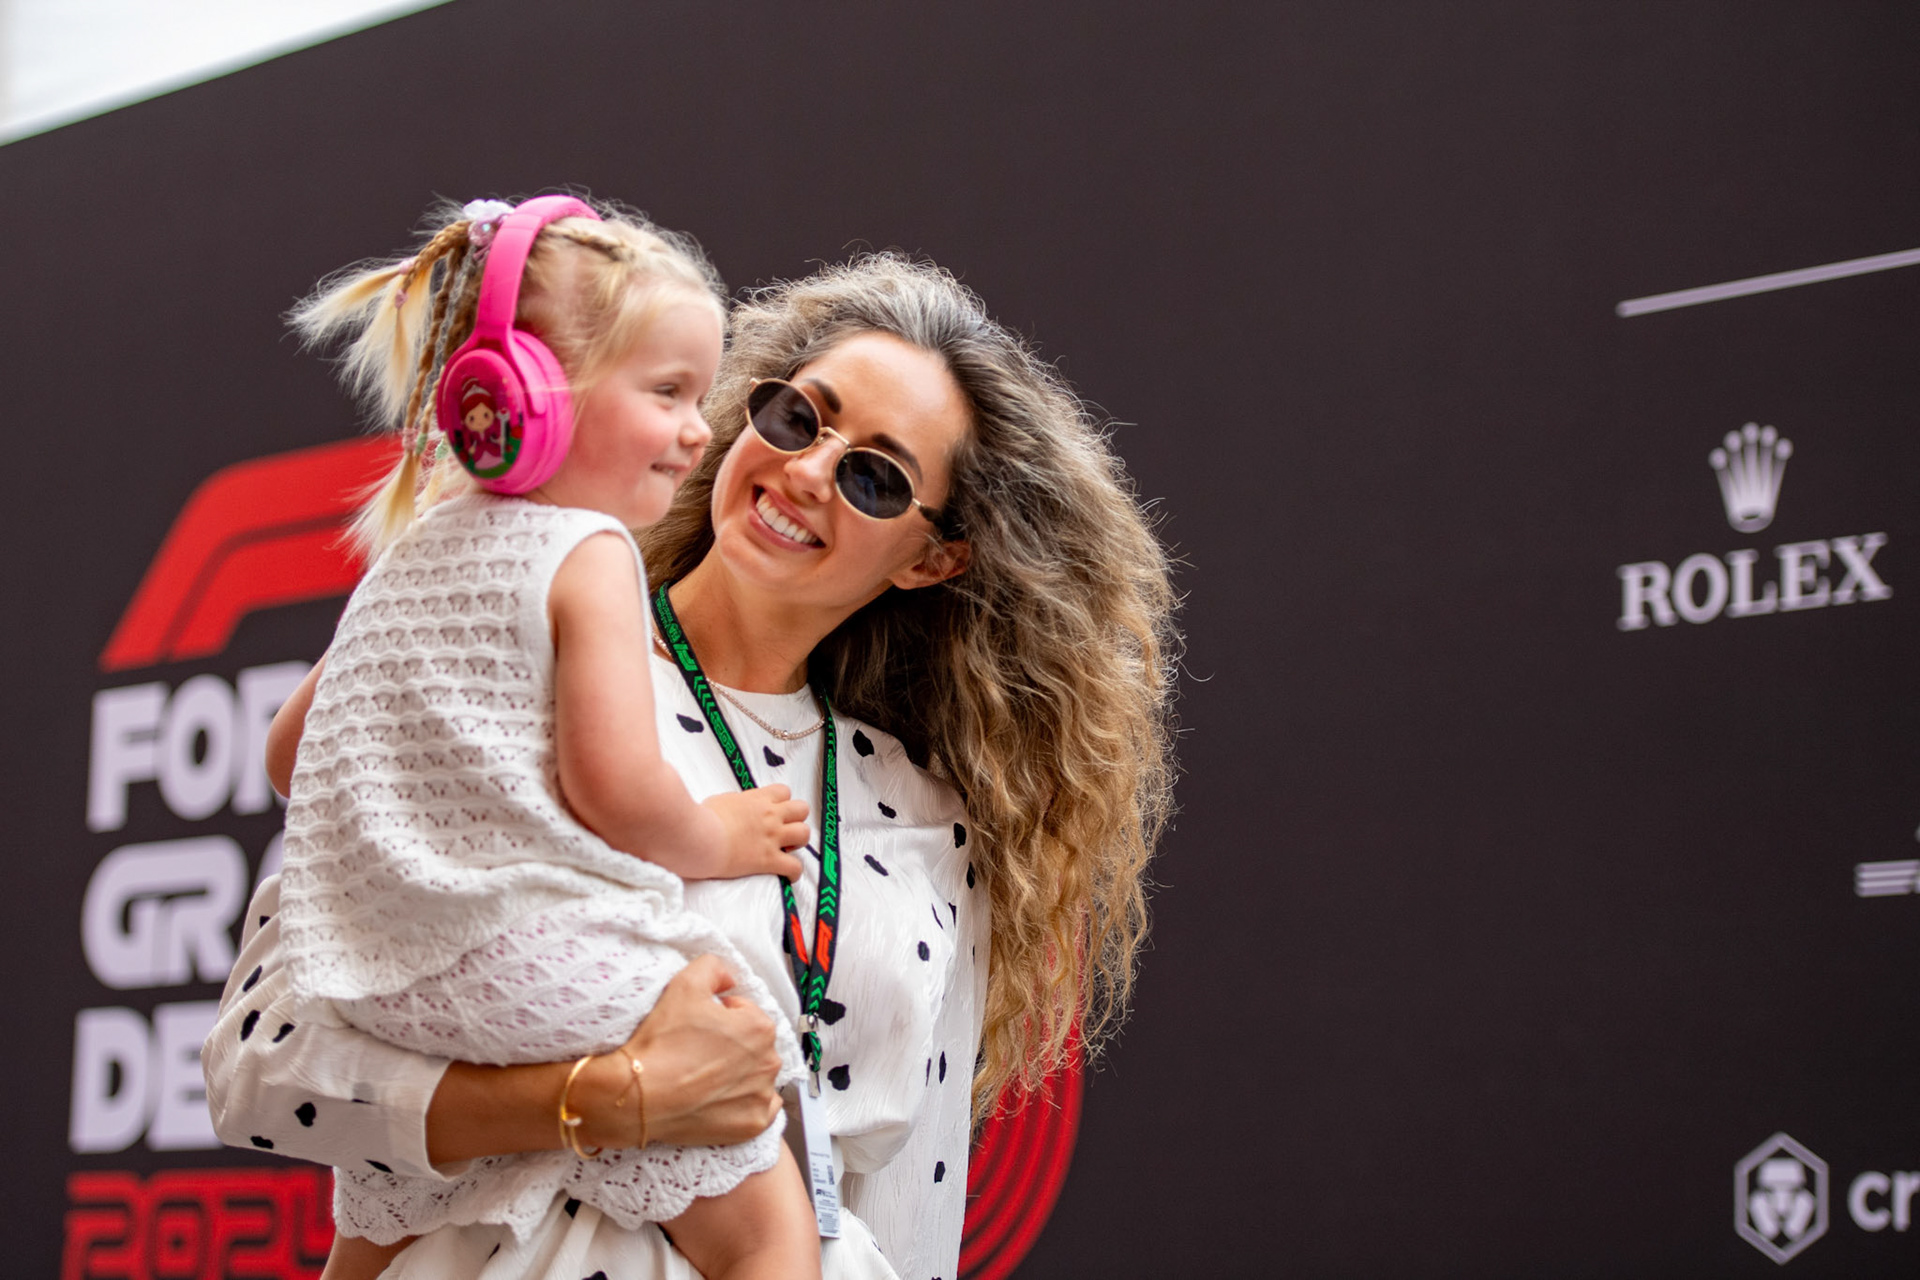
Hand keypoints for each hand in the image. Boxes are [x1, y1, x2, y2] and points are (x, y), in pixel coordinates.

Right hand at [572, 955, 783, 1148]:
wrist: (637, 1095)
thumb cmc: (661, 1041)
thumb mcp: (684, 983)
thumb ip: (714, 967)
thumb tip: (728, 978)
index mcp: (760, 1027)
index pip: (744, 1013)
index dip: (719, 1016)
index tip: (698, 1027)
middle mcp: (769, 1062)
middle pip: (753, 1046)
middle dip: (732, 1046)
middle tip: (697, 1053)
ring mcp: (762, 1096)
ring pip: (758, 1077)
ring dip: (739, 1075)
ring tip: (704, 1078)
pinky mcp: (752, 1125)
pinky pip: (761, 1110)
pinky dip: (746, 1104)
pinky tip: (721, 1100)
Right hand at [698, 786, 808, 879]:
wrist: (700, 837)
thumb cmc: (702, 820)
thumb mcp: (719, 801)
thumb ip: (733, 803)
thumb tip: (732, 806)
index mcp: (757, 799)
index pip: (783, 791)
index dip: (783, 801)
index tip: (777, 810)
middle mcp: (769, 816)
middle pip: (801, 809)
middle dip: (797, 819)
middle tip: (786, 828)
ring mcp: (771, 837)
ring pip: (804, 834)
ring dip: (799, 842)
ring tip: (788, 848)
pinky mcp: (768, 859)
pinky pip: (794, 866)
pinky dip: (794, 872)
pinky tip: (789, 875)